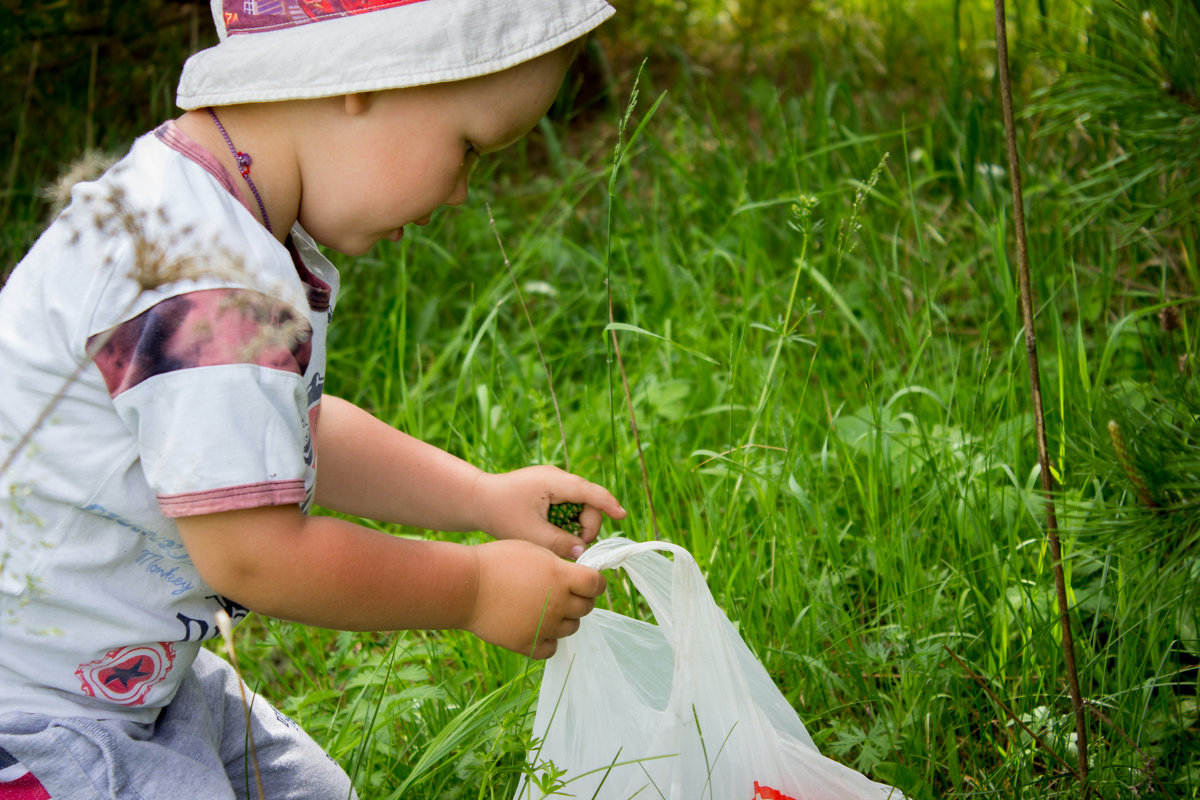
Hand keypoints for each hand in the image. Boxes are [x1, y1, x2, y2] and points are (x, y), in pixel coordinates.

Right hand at [464, 539, 606, 658]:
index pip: (597, 585)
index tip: (588, 582)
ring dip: (564, 619)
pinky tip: (536, 626)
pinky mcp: (527, 643)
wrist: (465, 586)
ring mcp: (544, 626)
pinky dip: (548, 640)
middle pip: (586, 608)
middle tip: (563, 593)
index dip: (595, 583)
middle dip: (580, 599)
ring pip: (571, 628)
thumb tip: (577, 574)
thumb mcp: (533, 550)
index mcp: (561, 576)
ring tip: (544, 608)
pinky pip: (551, 648)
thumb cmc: (497, 561)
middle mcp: (558, 603)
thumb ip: (559, 564)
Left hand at [472, 466, 625, 559]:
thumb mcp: (531, 534)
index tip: (621, 516)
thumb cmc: (500, 513)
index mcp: (555, 481)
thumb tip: (582, 552)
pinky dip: (565, 520)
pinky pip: (567, 505)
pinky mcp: (547, 489)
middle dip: (586, 525)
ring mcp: (552, 482)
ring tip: (558, 540)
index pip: (590, 492)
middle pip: (587, 501)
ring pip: (578, 504)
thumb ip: (559, 544)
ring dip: (575, 524)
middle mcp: (557, 477)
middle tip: (574, 546)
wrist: (475, 499)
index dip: (609, 505)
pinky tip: (552, 532)